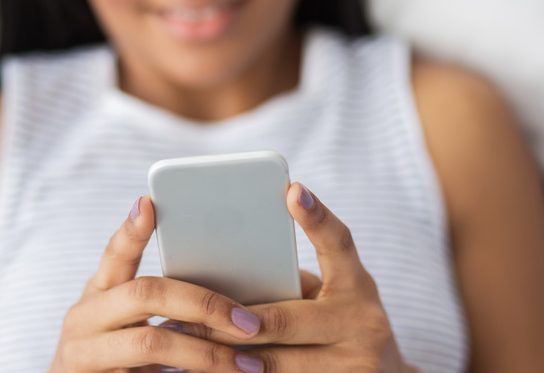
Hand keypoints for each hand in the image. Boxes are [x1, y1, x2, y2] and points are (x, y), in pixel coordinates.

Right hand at [48, 196, 266, 372]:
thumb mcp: (128, 324)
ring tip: (248, 364)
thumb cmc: (118, 358)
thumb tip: (229, 292)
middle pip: (145, 293)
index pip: (115, 254)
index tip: (149, 202)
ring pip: (151, 342)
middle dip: (204, 304)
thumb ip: (160, 303)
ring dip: (206, 353)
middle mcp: (84, 317)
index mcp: (99, 293)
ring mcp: (82, 352)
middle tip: (248, 322)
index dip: (132, 230)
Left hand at [165, 184, 417, 372]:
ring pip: (271, 364)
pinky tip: (208, 371)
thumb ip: (292, 284)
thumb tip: (227, 270)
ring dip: (222, 357)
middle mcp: (363, 325)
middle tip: (180, 315)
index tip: (292, 190)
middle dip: (225, 320)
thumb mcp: (332, 296)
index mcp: (359, 287)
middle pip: (282, 319)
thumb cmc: (341, 323)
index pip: (340, 245)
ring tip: (180, 347)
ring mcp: (353, 367)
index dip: (317, 218)